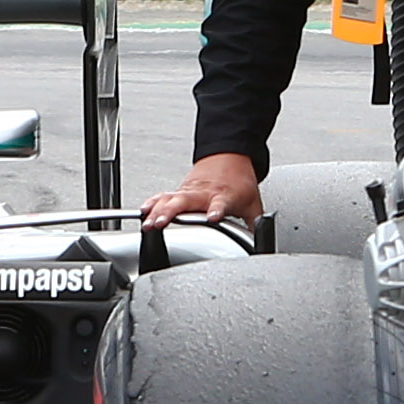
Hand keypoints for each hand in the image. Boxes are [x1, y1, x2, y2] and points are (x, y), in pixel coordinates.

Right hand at [139, 151, 267, 224]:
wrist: (229, 156)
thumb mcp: (253, 205)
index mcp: (225, 196)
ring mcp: (189, 191)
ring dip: (157, 211)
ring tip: (148, 222)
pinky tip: (142, 211)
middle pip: (186, 201)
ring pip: (170, 199)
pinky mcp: (180, 190)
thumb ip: (255, 227)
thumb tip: (260, 246)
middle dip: (172, 212)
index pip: (221, 203)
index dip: (217, 211)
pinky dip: (152, 203)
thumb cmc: (239, 181)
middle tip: (161, 223)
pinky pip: (163, 196)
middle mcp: (205, 193)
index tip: (213, 218)